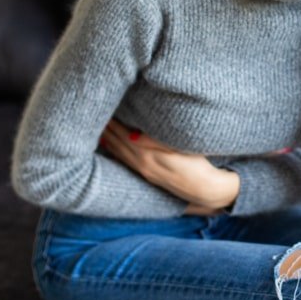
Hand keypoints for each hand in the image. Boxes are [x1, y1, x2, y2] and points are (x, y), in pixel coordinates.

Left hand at [99, 118, 239, 214]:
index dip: (115, 124)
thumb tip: (132, 135)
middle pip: (119, 145)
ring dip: (109, 141)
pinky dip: (116, 153)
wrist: (205, 190)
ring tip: (100, 129)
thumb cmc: (197, 165)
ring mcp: (145, 172)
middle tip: (95, 115)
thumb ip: (156, 142)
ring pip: (121, 154)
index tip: (106, 110)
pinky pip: (126, 163)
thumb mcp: (180, 150)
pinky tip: (111, 148)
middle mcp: (143, 165)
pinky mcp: (149, 176)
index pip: (125, 136)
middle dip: (108, 130)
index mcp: (149, 156)